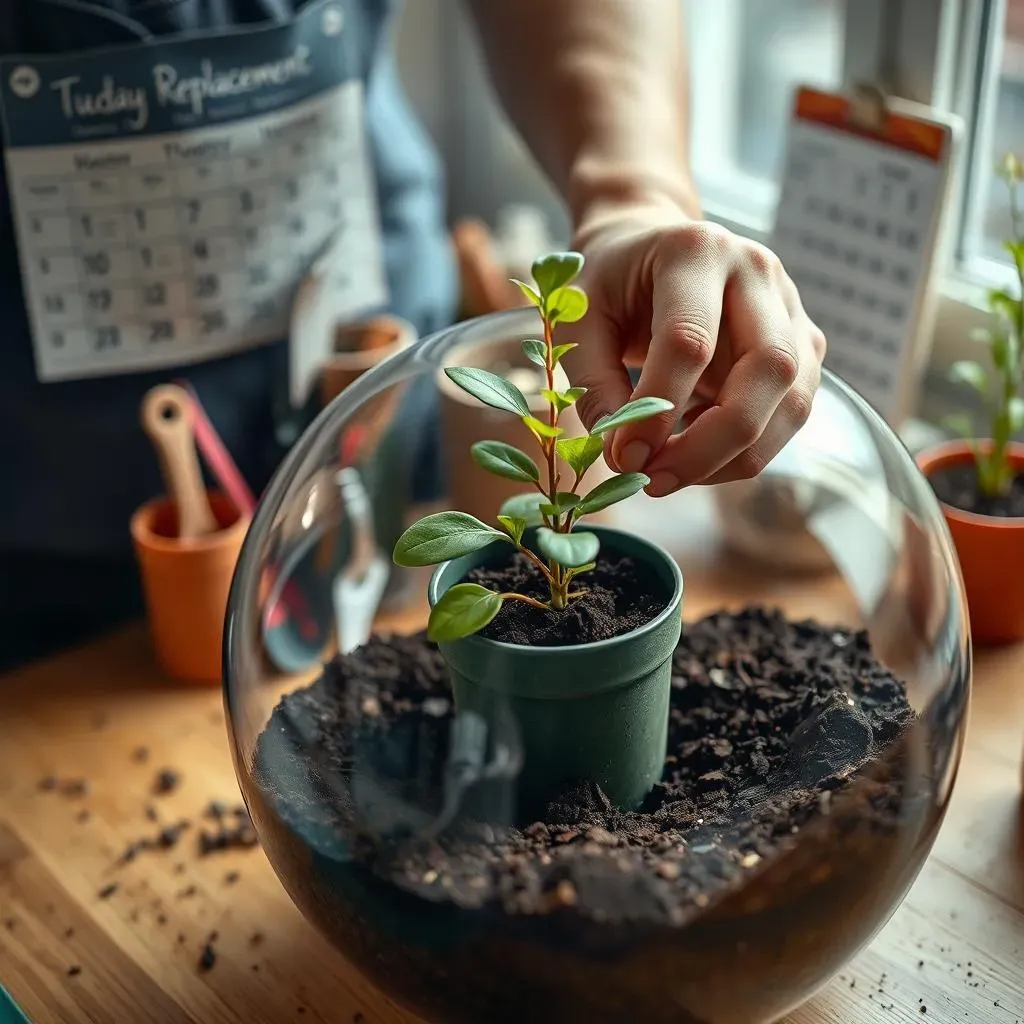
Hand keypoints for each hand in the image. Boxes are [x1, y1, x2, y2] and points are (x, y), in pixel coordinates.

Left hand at [564, 202, 826, 495]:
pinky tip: (696, 456)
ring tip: (669, 476)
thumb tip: (626, 459)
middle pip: (768, 369)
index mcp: (695, 251)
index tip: (623, 457)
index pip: (690, 340)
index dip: (657, 409)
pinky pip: (790, 414)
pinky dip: (744, 451)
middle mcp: (758, 272)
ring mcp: (791, 309)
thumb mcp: (579, 321)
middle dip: (713, 444)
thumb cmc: (609, 284)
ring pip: (793, 402)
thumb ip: (595, 386)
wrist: (648, 247)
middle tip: (656, 482)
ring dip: (732, 458)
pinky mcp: (804, 346)